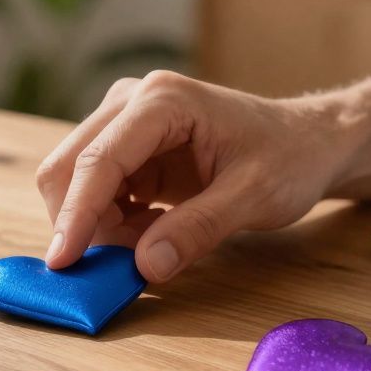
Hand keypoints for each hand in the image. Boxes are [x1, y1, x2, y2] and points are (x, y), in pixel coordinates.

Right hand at [36, 70, 360, 282]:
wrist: (308, 143)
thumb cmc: (289, 158)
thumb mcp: (254, 197)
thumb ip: (199, 229)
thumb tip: (145, 267)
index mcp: (162, 101)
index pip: (99, 160)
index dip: (76, 214)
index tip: (63, 263)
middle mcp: (132, 102)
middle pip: (69, 166)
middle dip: (80, 223)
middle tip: (114, 269)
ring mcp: (125, 123)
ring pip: (76, 183)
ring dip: (99, 228)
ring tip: (152, 246)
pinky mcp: (128, 149)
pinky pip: (97, 194)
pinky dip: (112, 225)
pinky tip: (153, 232)